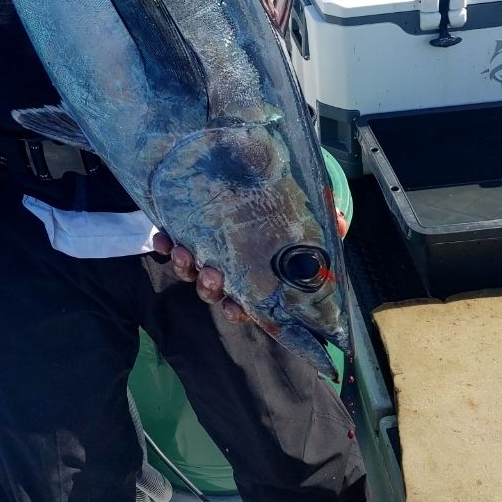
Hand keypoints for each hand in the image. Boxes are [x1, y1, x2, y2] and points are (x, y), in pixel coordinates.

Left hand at [152, 210, 347, 322]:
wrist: (257, 192)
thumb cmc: (284, 222)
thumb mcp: (306, 226)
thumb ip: (324, 229)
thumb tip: (340, 222)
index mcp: (254, 281)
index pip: (246, 305)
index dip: (238, 309)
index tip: (235, 305)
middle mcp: (228, 274)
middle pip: (213, 292)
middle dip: (208, 286)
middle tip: (210, 272)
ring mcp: (205, 257)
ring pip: (191, 272)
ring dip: (184, 266)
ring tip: (181, 250)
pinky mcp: (187, 236)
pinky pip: (171, 248)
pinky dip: (164, 246)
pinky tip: (161, 236)